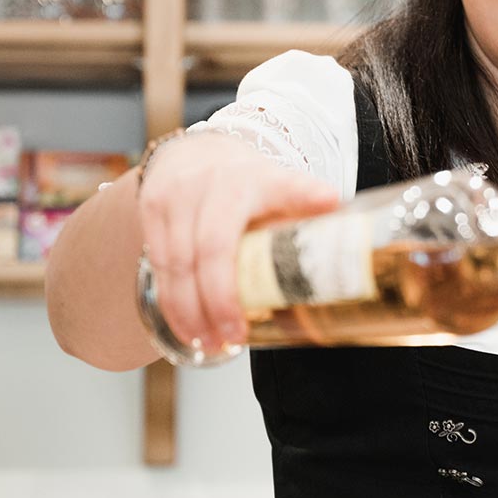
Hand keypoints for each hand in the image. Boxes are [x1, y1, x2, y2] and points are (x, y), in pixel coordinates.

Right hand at [135, 131, 338, 355]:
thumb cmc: (244, 184)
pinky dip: (170, 300)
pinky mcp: (152, 206)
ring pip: (177, 262)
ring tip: (208, 343)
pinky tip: (185, 325)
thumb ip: (305, 217)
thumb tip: (345, 238)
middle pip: (213, 249)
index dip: (305, 194)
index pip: (286, 187)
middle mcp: (218, 182)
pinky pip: (157, 263)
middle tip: (232, 338)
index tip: (328, 201)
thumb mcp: (279, 190)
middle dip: (220, 301)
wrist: (193, 154)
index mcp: (261, 179)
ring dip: (190, 311)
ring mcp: (180, 193)